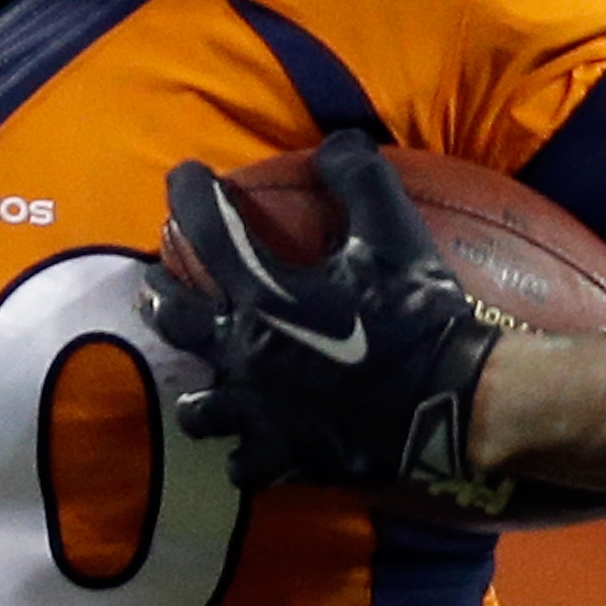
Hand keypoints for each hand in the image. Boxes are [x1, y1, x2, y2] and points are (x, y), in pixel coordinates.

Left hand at [147, 125, 504, 509]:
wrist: (451, 406)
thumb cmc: (420, 317)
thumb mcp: (396, 234)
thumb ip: (359, 179)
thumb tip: (334, 141)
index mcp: (264, 295)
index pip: (205, 231)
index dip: (188, 194)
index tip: (182, 177)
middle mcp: (244, 352)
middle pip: (174, 320)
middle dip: (158, 294)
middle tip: (154, 283)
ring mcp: (257, 413)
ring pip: (195, 405)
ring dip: (196, 388)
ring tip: (202, 379)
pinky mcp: (282, 459)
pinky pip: (240, 464)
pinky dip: (242, 453)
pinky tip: (250, 447)